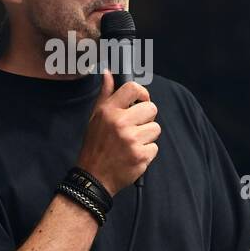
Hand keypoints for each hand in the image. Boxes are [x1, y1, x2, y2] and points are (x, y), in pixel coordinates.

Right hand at [74, 70, 159, 194]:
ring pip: (156, 129)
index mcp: (109, 111)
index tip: (141, 101)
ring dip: (147, 136)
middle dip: (146, 118)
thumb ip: (106, 95)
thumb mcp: (95, 117)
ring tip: (132, 142)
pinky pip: (155, 147)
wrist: (94, 177)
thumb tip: (108, 73)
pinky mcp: (141, 156)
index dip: (142, 93)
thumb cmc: (95, 145)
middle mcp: (121, 123)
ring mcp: (132, 140)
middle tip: (135, 127)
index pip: (133, 88)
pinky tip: (133, 154)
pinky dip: (146, 152)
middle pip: (151, 108)